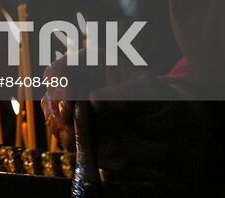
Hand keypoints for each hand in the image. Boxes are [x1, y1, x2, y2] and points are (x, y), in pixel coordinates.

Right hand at [44, 68, 210, 185]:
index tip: (67, 105)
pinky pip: (79, 150)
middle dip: (56, 118)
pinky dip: (95, 156)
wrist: (173, 133)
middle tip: (70, 132)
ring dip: (73, 140)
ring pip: (58, 127)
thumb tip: (93, 101)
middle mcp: (79, 91)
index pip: (60, 71)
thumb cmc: (160, 101)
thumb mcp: (147, 92)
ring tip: (101, 147)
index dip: (58, 87)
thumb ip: (122, 95)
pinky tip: (120, 157)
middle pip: (50, 100)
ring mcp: (80, 117)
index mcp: (90, 67)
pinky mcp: (86, 140)